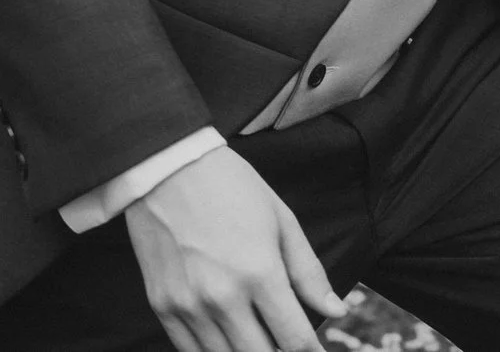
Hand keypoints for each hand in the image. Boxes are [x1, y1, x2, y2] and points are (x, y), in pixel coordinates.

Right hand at [124, 147, 344, 351]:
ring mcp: (188, 305)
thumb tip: (337, 311)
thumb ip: (309, 272)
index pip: (295, 340)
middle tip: (284, 341)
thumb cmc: (229, 186)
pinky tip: (226, 338)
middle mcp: (223, 297)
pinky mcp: (162, 305)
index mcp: (259, 273)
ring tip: (257, 336)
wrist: (165, 165)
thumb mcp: (280, 219)